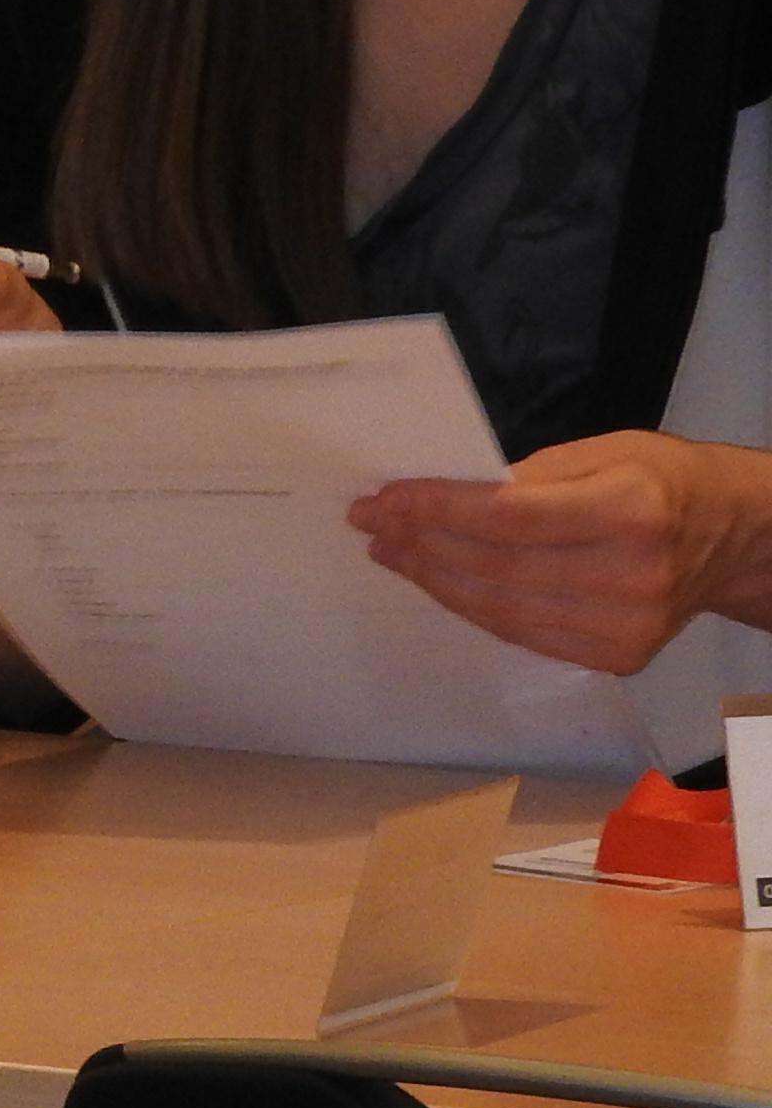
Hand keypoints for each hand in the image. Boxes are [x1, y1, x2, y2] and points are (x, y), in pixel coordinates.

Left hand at [348, 431, 771, 675]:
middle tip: (373, 525)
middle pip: (496, 567)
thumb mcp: (609, 450)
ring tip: (393, 552)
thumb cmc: (665, 482)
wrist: (734, 538)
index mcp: (633, 511)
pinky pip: (522, 633)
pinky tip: (439, 581)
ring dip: (434, 579)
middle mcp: (633, 575)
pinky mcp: (618, 656)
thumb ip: (531, 474)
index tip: (384, 500)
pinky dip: (472, 607)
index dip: (437, 510)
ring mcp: (627, 625)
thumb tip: (445, 495)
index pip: (509, 517)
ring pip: (500, 607)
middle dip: (422, 544)